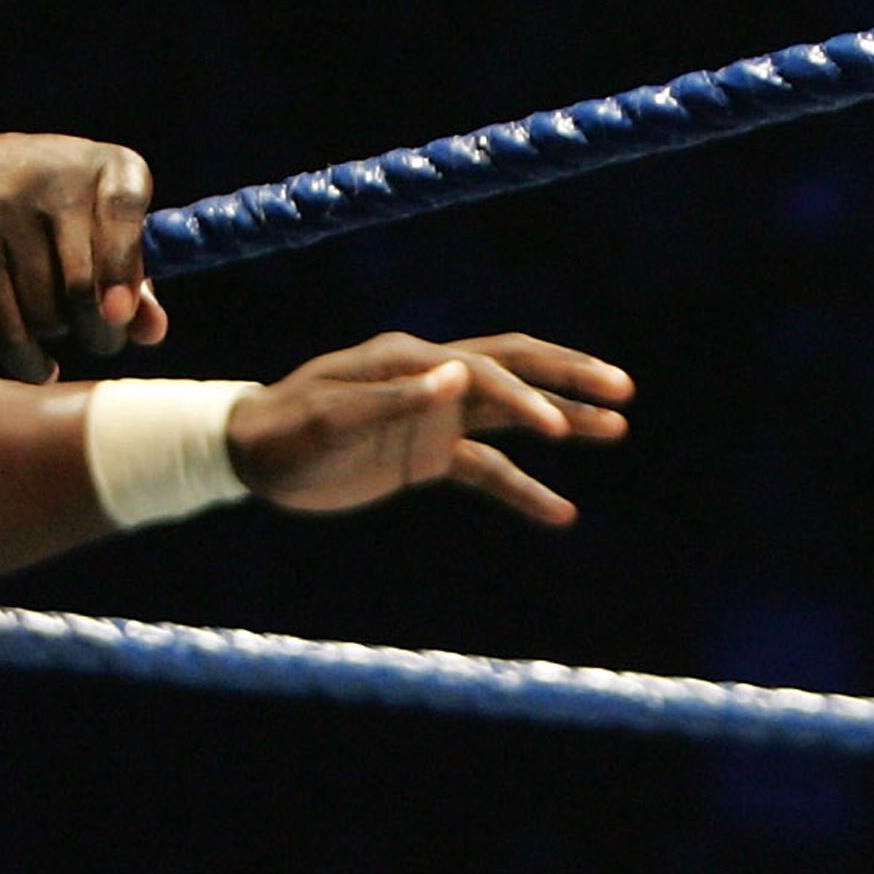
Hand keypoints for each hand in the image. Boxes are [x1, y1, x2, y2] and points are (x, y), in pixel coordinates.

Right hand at [0, 135, 171, 382]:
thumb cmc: (52, 211)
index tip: (120, 314)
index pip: (122, 208)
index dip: (123, 265)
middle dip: (100, 331)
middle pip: (81, 285)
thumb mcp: (101, 225)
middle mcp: (49, 179)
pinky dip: (28, 360)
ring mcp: (0, 213)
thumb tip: (151, 333)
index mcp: (104, 166)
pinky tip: (40, 366)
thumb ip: (134, 278)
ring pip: (44, 313)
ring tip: (56, 323)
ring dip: (58, 335)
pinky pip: (7, 329)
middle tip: (102, 340)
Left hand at [226, 331, 631, 524]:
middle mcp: (430, 379)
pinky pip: (487, 469)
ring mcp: (432, 416)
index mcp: (410, 361)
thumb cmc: (283, 431)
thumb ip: (396, 399)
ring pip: (511, 415)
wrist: (249, 457)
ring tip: (618, 428)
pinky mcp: (426, 455)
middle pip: (515, 369)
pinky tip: (561, 511)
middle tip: (624, 390)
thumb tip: (461, 371)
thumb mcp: (332, 418)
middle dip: (569, 376)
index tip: (556, 430)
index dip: (524, 397)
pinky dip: (523, 489)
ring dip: (563, 419)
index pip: (484, 371)